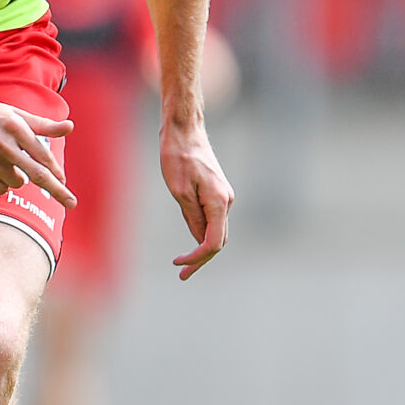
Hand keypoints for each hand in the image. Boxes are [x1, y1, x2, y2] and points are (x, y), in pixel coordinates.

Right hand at [0, 86, 74, 207]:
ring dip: (16, 178)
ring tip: (3, 163)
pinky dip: (0, 183)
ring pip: (15, 182)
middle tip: (71, 202)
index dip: (56, 171)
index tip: (64, 182)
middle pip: (36, 173)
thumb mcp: (14, 114)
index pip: (42, 155)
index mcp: (15, 127)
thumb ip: (42, 124)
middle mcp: (3, 142)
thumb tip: (70, 127)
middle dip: (57, 190)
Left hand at [162, 118, 232, 278]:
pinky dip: (202, 233)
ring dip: (201, 248)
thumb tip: (199, 240)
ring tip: (183, 264)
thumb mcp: (180, 191)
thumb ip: (192, 217)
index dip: (197, 258)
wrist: (185, 129)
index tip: (178, 264)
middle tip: (182, 274)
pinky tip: (190, 242)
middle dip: (201, 259)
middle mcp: (226, 201)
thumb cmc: (178, 156)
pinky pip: (212, 219)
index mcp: (219, 201)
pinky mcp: (216, 192)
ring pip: (216, 230)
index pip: (213, 242)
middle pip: (218, 240)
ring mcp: (223, 196)